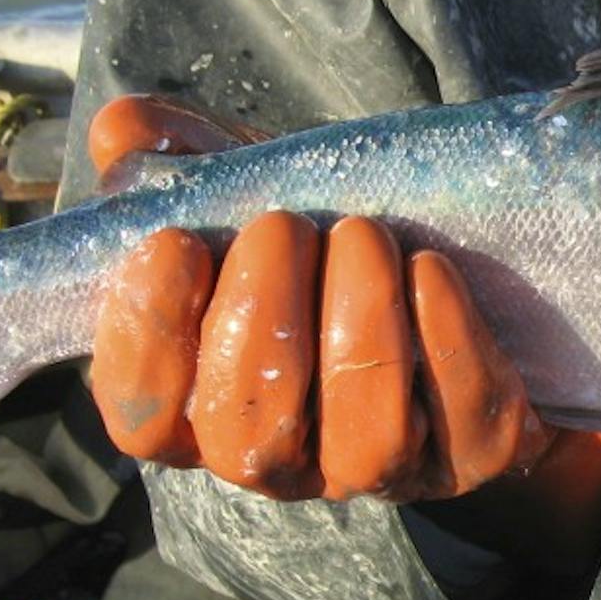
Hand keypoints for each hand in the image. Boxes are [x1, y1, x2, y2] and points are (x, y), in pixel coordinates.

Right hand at [86, 94, 600, 569]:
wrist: (467, 286)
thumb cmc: (322, 244)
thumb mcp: (246, 190)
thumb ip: (176, 162)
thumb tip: (127, 131)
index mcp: (201, 407)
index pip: (143, 420)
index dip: (148, 340)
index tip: (173, 242)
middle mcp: (284, 457)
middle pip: (251, 433)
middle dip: (261, 320)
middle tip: (283, 226)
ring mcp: (379, 467)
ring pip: (365, 437)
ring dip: (359, 325)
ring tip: (362, 234)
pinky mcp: (473, 456)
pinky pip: (460, 417)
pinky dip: (445, 337)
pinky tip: (430, 269)